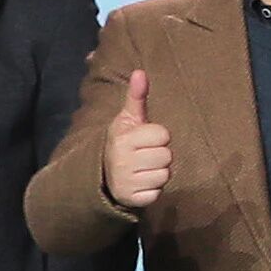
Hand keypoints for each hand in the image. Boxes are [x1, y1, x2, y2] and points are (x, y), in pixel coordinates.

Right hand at [101, 67, 172, 217]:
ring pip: (165, 174)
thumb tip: (140, 71)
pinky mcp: (132, 199)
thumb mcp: (128, 119)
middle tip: (145, 155)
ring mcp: (126, 181)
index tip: (145, 139)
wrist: (104, 175)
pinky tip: (141, 183)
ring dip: (158, 172)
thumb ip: (136, 97)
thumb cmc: (124, 142)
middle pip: (167, 155)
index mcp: (123, 138)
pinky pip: (157, 193)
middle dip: (159, 155)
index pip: (163, 135)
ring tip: (143, 168)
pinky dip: (153, 189)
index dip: (158, 136)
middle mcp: (122, 160)